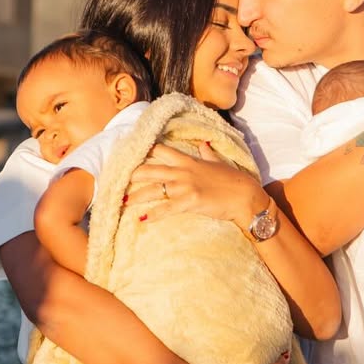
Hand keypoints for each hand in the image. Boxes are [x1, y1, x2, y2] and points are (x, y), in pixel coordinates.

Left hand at [127, 143, 266, 225]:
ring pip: (155, 190)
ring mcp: (186, 186)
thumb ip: (207, 154)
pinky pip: (167, 208)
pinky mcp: (190, 202)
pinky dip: (154, 214)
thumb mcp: (218, 162)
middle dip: (133, 175)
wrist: (244, 196)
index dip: (144, 151)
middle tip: (118, 180)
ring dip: (137, 196)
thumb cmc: (233, 179)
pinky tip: (142, 219)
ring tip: (123, 201)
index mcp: (189, 161)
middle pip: (151, 170)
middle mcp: (183, 171)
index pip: (161, 151)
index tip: (130, 153)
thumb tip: (203, 144)